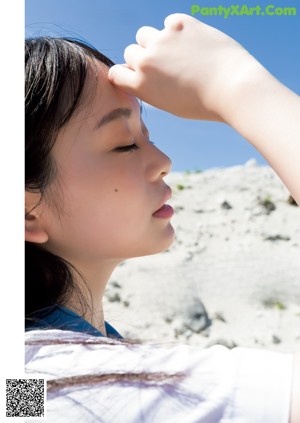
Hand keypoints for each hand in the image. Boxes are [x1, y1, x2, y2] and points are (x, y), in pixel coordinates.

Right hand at [108, 13, 256, 120]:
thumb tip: (142, 73)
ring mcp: (162, 40)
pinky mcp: (180, 23)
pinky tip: (194, 43)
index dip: (126, 74)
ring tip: (177, 53)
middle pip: (131, 52)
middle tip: (165, 66)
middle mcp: (146, 61)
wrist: (232, 88)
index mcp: (141, 85)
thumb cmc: (203, 103)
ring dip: (156, 41)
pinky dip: (178, 30)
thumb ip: (150, 88)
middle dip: (144, 58)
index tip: (138, 75)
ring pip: (145, 34)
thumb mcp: (169, 104)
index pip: (116, 73)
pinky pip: (169, 22)